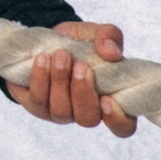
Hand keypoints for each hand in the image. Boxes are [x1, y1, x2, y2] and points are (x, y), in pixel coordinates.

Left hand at [8, 22, 138, 137]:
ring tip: (60, 55)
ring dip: (60, 82)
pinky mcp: (37, 106)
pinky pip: (38, 101)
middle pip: (87, 119)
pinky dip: (40, 79)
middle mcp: (86, 112)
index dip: (117, 119)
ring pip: (61, 111)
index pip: (123, 126)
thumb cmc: (78, 43)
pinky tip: (42, 59)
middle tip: (81, 65)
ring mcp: (61, 112)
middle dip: (83, 92)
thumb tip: (111, 52)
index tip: (107, 98)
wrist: (44, 41)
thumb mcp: (95, 33)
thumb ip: (110, 36)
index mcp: (110, 100)